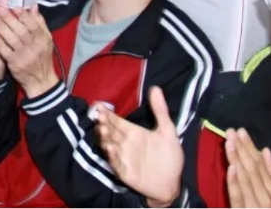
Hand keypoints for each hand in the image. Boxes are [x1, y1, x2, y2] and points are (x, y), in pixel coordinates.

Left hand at [0, 4, 55, 98]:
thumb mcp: (46, 39)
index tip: (13, 5)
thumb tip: (33, 5)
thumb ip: (39, 22)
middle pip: (20, 30)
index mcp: (41, 38)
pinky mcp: (15, 64)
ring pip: (11, 39)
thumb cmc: (43, 56)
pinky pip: (6, 52)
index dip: (22, 14)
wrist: (41, 81)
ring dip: (2, 28)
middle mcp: (33, 46)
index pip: (32, 24)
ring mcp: (24, 55)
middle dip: (9, 18)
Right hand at [94, 86, 183, 208]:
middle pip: (111, 131)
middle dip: (103, 124)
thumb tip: (155, 87)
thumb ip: (160, 110)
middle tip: (99, 117)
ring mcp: (124, 158)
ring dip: (105, 138)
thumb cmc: (169, 156)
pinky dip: (112, 156)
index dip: (107, 113)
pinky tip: (110, 148)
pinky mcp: (126, 172)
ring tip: (103, 130)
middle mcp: (126, 143)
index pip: (117, 120)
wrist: (172, 183)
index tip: (97, 105)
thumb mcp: (167, 131)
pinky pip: (116, 163)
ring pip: (110, 145)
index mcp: (134, 132)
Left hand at [225, 127, 270, 208]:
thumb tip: (266, 150)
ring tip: (229, 143)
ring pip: (246, 181)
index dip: (251, 148)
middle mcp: (267, 199)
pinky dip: (235, 183)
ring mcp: (256, 207)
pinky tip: (231, 169)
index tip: (241, 131)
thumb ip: (270, 175)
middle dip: (242, 150)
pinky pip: (238, 199)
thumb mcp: (269, 195)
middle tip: (231, 131)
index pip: (261, 167)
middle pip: (253, 171)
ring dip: (237, 160)